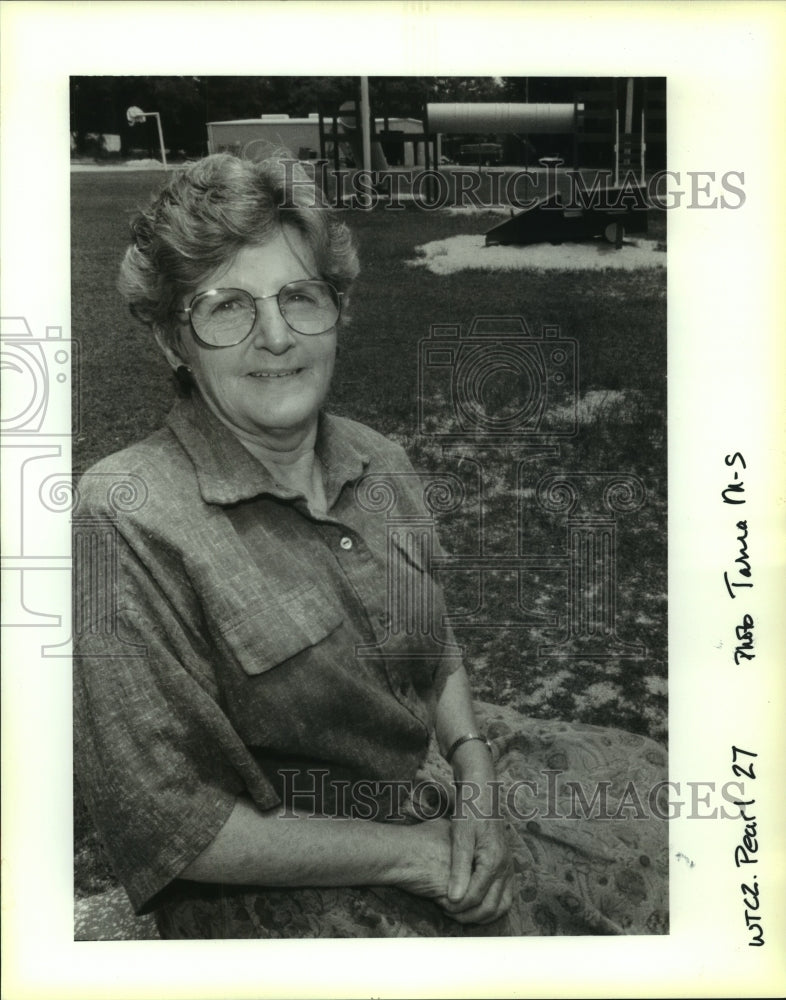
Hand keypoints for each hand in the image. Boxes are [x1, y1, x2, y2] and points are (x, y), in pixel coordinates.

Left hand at [439, 787, 514, 924]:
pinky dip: (492, 904)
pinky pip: (505, 893)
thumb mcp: (460, 837)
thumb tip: (454, 900)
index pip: (476, 897)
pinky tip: (475, 903)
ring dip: (483, 914)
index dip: (458, 907)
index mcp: (493, 861)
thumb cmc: (469, 810)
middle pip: (492, 906)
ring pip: (502, 904)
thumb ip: (458, 869)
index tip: (441, 907)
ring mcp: (508, 866)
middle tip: (448, 915)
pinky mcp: (506, 863)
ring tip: (460, 914)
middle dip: (470, 915)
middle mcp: (505, 867)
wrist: (483, 791)